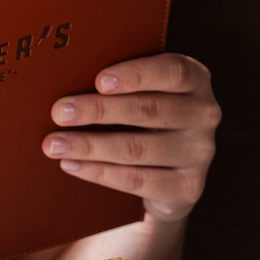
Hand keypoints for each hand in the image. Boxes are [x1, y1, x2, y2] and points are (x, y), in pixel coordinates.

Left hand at [41, 53, 219, 221]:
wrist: (167, 171)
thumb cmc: (143, 118)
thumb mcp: (143, 91)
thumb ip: (119, 82)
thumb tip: (66, 74)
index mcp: (196, 79)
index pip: (172, 72)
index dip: (136, 75)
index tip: (98, 81)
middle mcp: (205, 114)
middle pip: (149, 110)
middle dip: (98, 111)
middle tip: (59, 112)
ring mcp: (200, 153)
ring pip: (137, 148)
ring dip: (90, 145)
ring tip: (54, 144)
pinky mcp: (188, 187)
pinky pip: (138, 180)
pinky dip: (100, 172)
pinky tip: (72, 164)